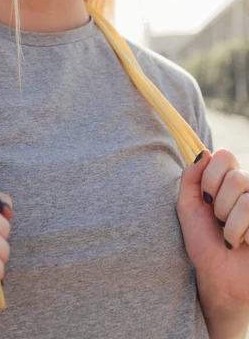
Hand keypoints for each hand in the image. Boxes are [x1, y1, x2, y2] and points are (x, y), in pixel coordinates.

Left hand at [176, 148, 248, 307]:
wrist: (218, 277)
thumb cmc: (203, 241)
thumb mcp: (187, 207)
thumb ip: (191, 177)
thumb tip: (204, 153)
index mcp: (228, 178)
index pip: (224, 155)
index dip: (210, 176)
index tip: (205, 198)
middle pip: (236, 178)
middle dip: (219, 205)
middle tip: (218, 221)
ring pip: (246, 201)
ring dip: (230, 226)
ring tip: (229, 236)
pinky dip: (243, 236)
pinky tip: (245, 243)